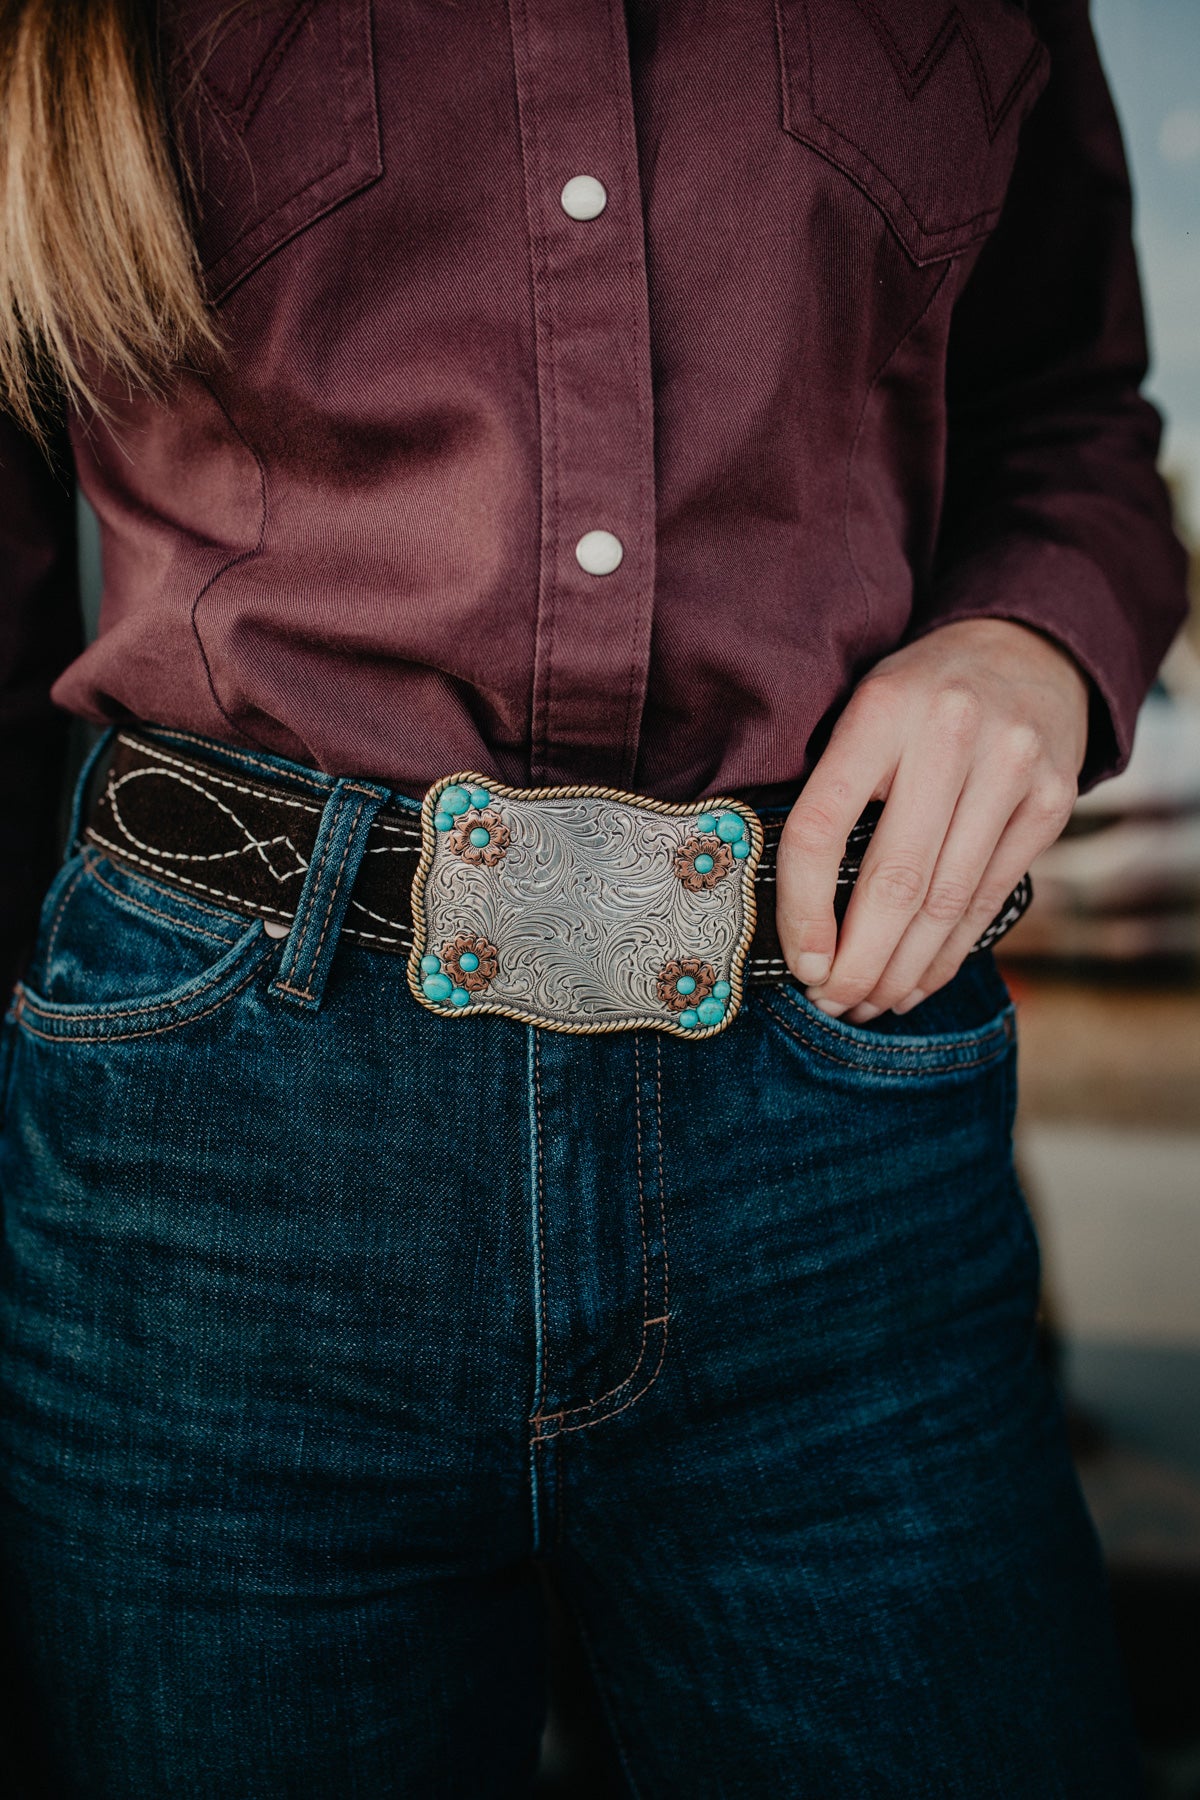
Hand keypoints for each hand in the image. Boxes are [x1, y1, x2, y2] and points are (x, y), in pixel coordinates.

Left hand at [775, 618, 1088, 1020]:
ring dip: (903, 969)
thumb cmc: (920, 697)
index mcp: (880, 709)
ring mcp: (1011, 768)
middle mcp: (950, 734)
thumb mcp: (864, 710)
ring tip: (870, 1002)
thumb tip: (795, 914)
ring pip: (947, 900)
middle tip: (832, 1001)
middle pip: (895, 879)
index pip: (821, 826)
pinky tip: (919, 980)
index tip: (800, 964)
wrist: (1028, 650)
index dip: (802, 907)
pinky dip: (950, 951)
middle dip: (859, 959)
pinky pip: (989, 896)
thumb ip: (832, 788)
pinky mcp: (1053, 801)